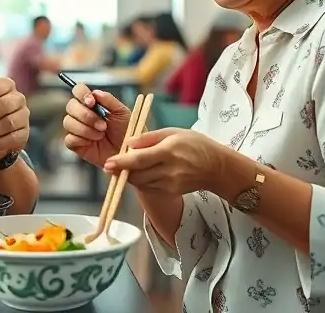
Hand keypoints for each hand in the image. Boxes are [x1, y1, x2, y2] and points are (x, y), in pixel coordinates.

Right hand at [62, 86, 130, 168]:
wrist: (128, 152)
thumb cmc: (126, 131)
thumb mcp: (122, 112)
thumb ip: (109, 100)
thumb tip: (95, 93)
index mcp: (92, 103)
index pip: (78, 90)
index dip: (82, 94)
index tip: (92, 102)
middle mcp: (81, 114)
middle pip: (70, 106)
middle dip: (86, 115)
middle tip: (103, 125)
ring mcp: (76, 129)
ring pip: (68, 122)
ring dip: (86, 129)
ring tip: (101, 135)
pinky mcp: (75, 144)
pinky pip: (69, 138)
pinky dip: (82, 139)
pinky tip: (92, 142)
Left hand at [104, 128, 224, 195]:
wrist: (217, 168)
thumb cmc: (195, 144)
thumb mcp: (173, 132)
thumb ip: (149, 137)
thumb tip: (128, 143)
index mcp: (169, 151)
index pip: (140, 159)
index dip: (122, 162)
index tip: (107, 163)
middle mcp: (169, 170)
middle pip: (137, 174)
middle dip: (121, 170)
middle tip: (111, 164)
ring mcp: (170, 184)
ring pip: (140, 183)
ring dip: (129, 175)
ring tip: (127, 166)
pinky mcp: (170, 192)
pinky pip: (148, 188)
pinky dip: (140, 180)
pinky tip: (142, 172)